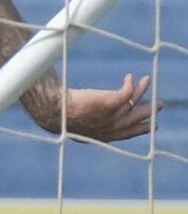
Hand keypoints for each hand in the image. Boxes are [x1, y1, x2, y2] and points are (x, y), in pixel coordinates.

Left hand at [27, 74, 157, 142]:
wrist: (53, 112)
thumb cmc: (58, 117)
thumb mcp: (77, 124)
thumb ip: (88, 122)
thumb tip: (85, 114)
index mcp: (102, 136)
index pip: (126, 134)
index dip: (140, 129)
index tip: (152, 125)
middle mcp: (110, 128)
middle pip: (135, 119)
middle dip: (149, 112)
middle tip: (160, 104)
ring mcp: (110, 116)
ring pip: (132, 103)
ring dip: (142, 91)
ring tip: (148, 80)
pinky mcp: (109, 103)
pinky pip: (126, 93)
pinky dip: (130, 85)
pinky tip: (129, 77)